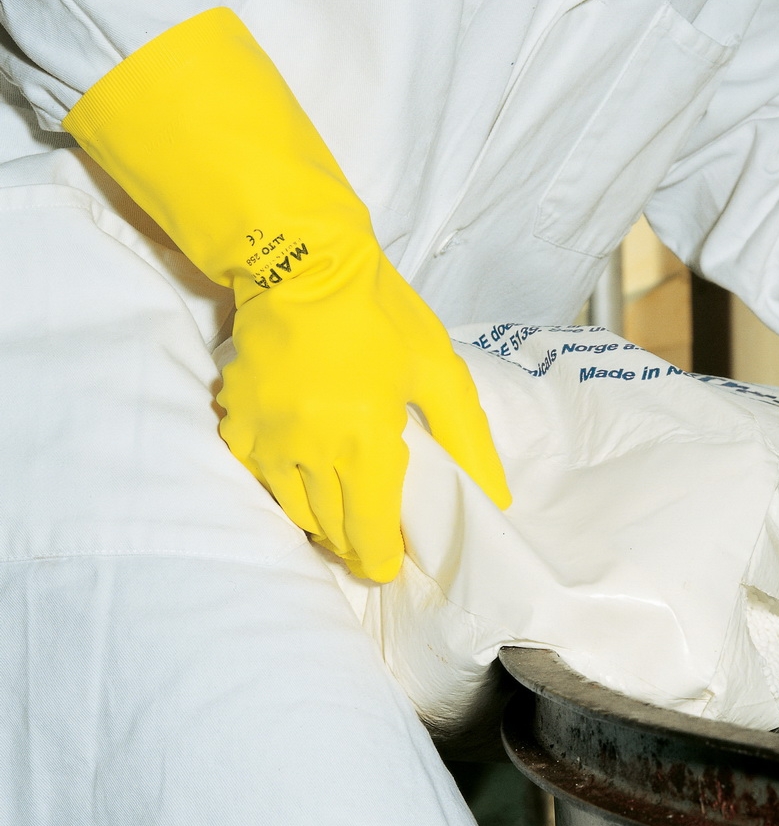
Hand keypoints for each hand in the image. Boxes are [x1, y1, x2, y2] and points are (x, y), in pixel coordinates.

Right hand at [63, 7, 508, 581]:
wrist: (301, 259)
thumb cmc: (381, 315)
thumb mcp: (440, 372)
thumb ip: (469, 441)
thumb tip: (496, 499)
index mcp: (363, 443)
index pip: (369, 531)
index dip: (380, 558)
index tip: (389, 566)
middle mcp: (307, 451)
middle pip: (329, 528)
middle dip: (353, 545)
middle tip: (371, 547)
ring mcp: (264, 438)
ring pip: (290, 509)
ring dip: (318, 522)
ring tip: (340, 518)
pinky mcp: (235, 420)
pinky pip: (257, 475)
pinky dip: (282, 485)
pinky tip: (302, 474)